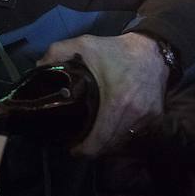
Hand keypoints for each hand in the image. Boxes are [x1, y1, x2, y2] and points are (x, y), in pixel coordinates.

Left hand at [37, 33, 167, 156]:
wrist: (152, 50)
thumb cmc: (116, 50)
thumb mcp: (84, 45)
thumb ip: (57, 54)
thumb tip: (39, 68)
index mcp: (116, 103)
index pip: (99, 142)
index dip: (83, 150)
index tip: (71, 148)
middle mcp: (134, 116)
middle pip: (109, 146)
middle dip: (92, 147)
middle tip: (78, 141)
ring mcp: (147, 120)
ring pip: (122, 142)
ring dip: (107, 143)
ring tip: (92, 136)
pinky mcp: (155, 118)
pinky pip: (134, 134)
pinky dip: (120, 135)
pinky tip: (109, 128)